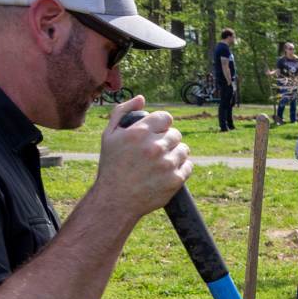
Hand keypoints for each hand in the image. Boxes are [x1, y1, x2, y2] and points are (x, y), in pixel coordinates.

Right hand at [94, 97, 189, 218]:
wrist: (116, 199)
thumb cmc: (111, 166)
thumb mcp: (109, 135)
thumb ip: (122, 112)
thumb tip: (141, 99)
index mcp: (139, 133)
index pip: (166, 118)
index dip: (162, 125)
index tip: (157, 133)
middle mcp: (154, 147)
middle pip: (176, 134)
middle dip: (168, 140)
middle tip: (157, 150)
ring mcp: (167, 164)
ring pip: (184, 150)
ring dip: (176, 154)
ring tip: (162, 162)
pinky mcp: (175, 180)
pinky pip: (188, 166)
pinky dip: (181, 168)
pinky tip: (168, 172)